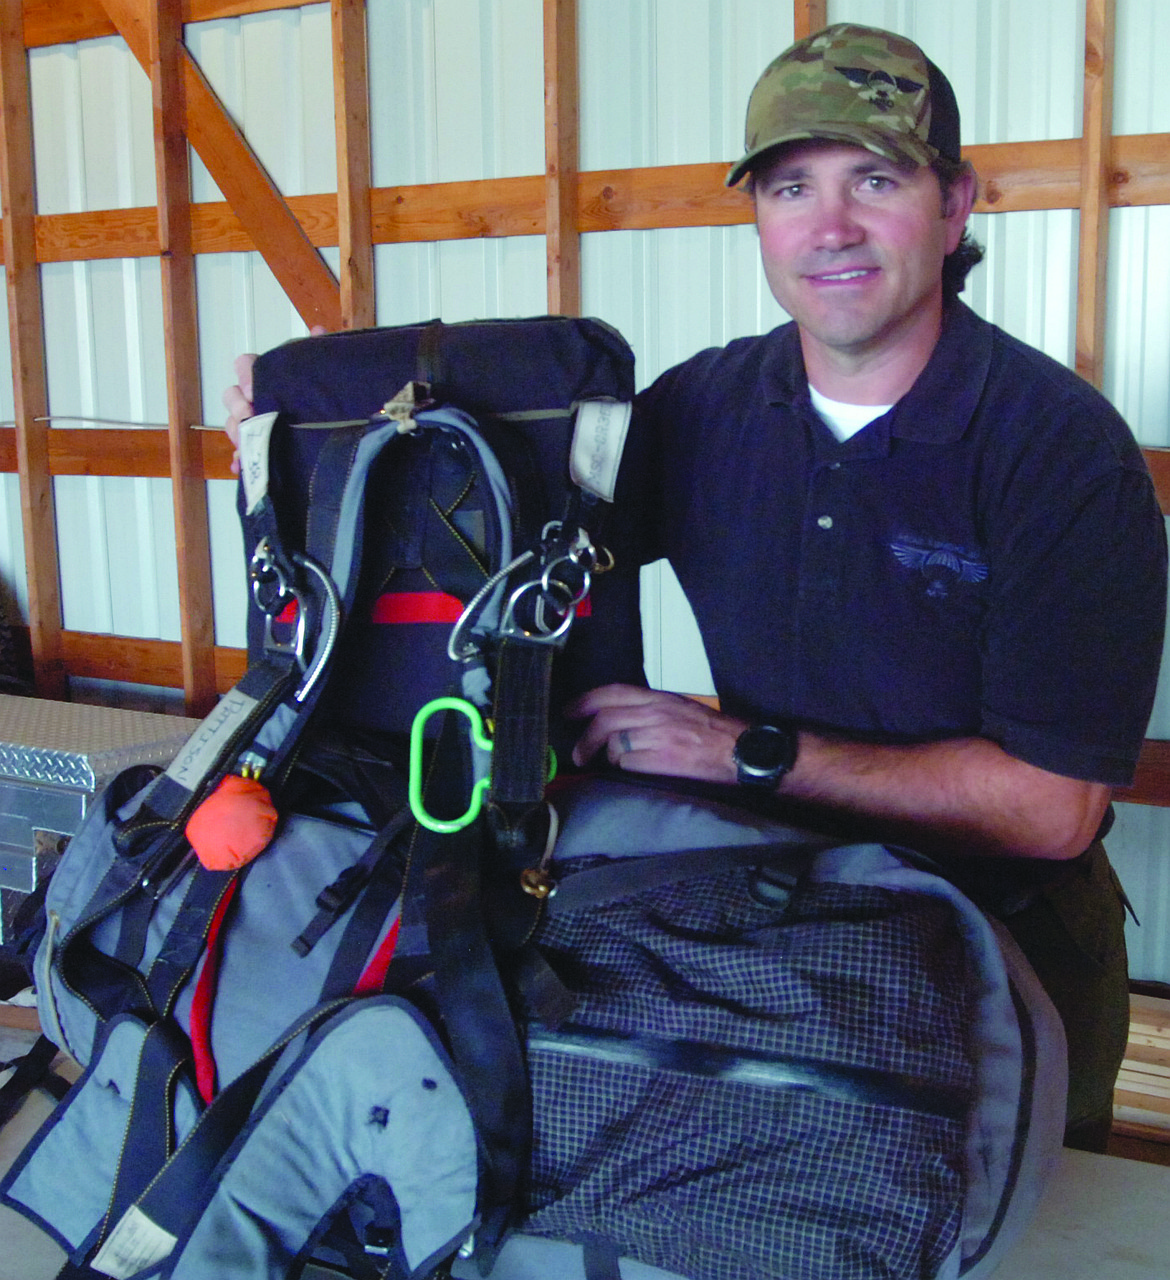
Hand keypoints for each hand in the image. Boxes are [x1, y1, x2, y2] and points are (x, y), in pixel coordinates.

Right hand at [222, 326, 327, 473]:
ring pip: (233, 425)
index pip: (244, 365)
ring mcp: (256, 425)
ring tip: (249, 441)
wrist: (340, 434)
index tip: (255, 389)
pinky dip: (240, 461)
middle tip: (250, 415)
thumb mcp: (327, 374)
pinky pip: (242, 455)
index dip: (245, 374)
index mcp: (269, 378)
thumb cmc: (327, 400)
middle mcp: (257, 400)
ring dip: (237, 432)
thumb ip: (320, 352)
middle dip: (237, 406)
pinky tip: (242, 465)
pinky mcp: (260, 450)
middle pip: (231, 396)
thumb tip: (318, 330)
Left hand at [567, 684, 746, 783]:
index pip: (612, 692)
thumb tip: (620, 719)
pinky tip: (634, 771)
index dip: (584, 701)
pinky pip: (627, 763)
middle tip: (578, 754)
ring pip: (613, 743)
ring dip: (607, 757)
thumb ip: (651, 710)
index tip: (568, 712)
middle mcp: (655, 713)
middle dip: (584, 738)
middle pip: (604, 720)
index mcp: (659, 698)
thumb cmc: (715, 732)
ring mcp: (657, 736)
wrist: (741, 751)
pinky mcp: (661, 760)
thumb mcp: (680, 709)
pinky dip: (624, 768)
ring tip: (611, 765)